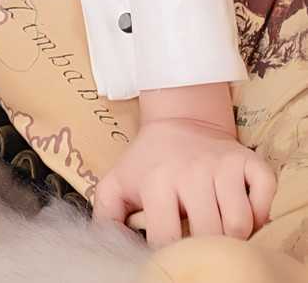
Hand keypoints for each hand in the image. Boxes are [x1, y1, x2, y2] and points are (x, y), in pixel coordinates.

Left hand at [93, 118, 276, 246]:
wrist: (180, 119)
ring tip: (219, 226)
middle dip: (206, 246)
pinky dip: (260, 210)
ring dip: (234, 234)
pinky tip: (243, 208)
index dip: (169, 253)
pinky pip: (265, 194)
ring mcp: (223, 164)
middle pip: (210, 234)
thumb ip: (107, 217)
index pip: (167, 238)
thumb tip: (107, 247)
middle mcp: (191, 171)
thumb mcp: (118, 183)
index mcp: (157, 181)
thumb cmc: (149, 161)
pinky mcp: (249, 159)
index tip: (170, 250)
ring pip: (239, 223)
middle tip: (200, 238)